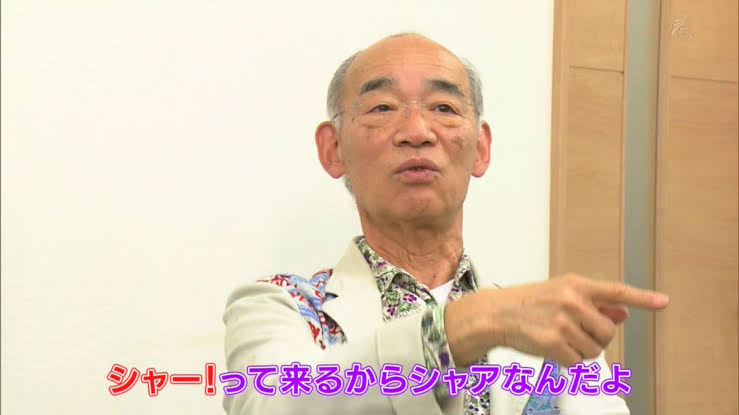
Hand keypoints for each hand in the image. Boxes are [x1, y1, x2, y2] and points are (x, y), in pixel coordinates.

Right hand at [444, 273, 667, 366]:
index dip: (641, 298)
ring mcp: (562, 321)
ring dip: (581, 350)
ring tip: (560, 338)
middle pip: (608, 331)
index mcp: (575, 285)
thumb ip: (595, 303)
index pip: (615, 291)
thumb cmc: (528, 303)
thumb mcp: (561, 294)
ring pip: (594, 349)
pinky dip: (567, 360)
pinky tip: (552, 348)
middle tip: (574, 332)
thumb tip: (623, 312)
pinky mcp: (553, 341)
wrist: (495, 313)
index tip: (662, 302)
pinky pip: (576, 362)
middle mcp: (571, 300)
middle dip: (596, 337)